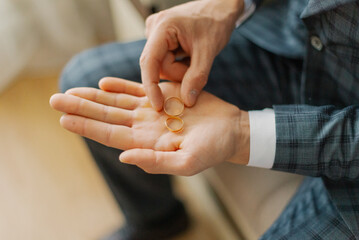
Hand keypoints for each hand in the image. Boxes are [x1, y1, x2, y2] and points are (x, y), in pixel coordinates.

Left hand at [50, 77, 248, 175]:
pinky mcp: (163, 95)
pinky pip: (137, 89)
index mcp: (147, 143)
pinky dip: (120, 86)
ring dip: (94, 96)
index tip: (64, 119)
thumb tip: (124, 157)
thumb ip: (156, 162)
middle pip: (106, 116)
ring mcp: (152, 110)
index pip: (109, 134)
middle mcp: (144, 126)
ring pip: (116, 101)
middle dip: (80, 109)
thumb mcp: (187, 162)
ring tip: (71, 91)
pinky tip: (103, 82)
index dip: (86, 126)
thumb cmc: (213, 150)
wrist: (230, 130)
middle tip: (55, 100)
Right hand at [141, 0, 243, 109]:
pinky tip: (189, 54)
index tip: (158, 105)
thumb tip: (186, 101)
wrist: (220, 8)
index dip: (151, 86)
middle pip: (158, 67)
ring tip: (194, 56)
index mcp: (163, 27)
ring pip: (163, 67)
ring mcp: (156, 34)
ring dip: (180, 70)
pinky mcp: (160, 40)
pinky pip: (165, 61)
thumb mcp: (208, 51)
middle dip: (178, 73)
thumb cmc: (216, 23)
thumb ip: (197, 77)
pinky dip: (179, 65)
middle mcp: (154, 29)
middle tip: (195, 65)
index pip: (149, 62)